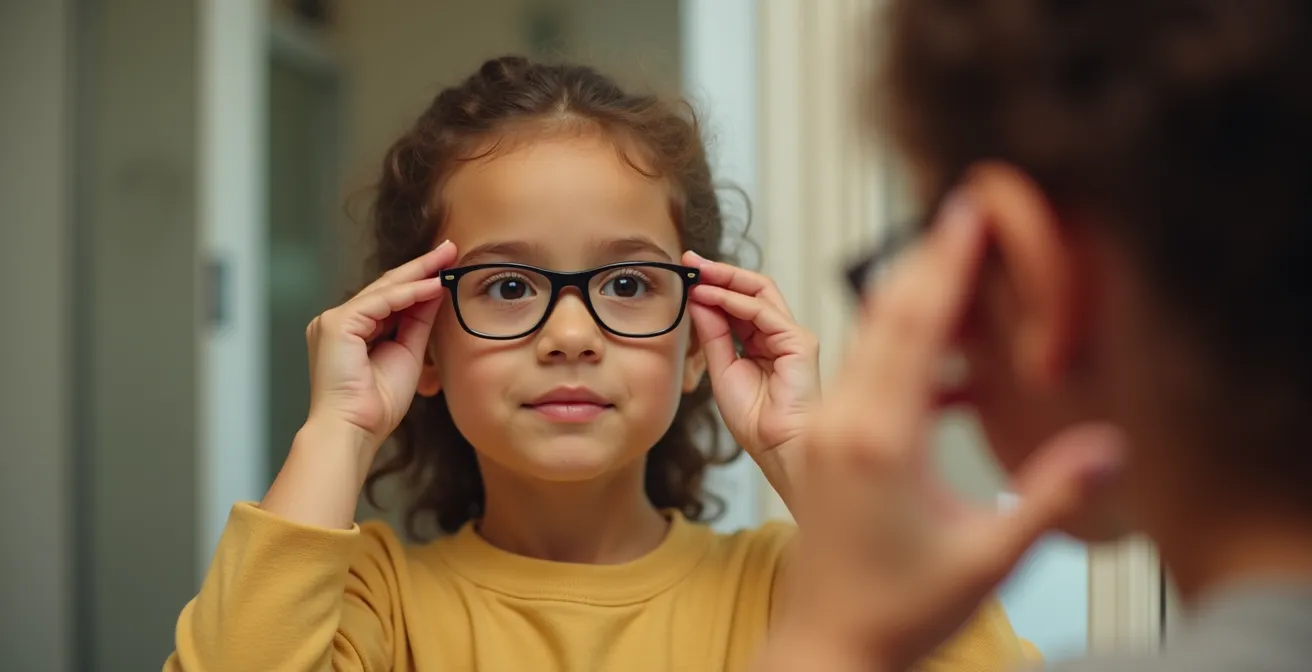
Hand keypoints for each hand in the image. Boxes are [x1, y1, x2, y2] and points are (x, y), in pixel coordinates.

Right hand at [304, 240, 456, 452]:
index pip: (390, 298)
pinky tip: (433, 284)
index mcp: (351, 331)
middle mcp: (338, 322)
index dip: (419, 280)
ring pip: (383, 290)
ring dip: (418, 273)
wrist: (354, 430)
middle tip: (450, 248)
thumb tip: (435, 292)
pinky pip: (379, 302)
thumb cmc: (376, 406)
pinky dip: (408, 293)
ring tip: (446, 258)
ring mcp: (333, 321)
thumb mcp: (407, 354)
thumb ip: (417, 323)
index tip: (446, 266)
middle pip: (386, 287)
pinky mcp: (336, 325)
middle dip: (420, 267)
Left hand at [683, 251, 819, 505]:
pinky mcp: (799, 342)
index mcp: (764, 345)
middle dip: (720, 272)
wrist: (778, 449)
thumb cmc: (756, 422)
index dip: (714, 286)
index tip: (687, 273)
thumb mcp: (722, 370)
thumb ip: (713, 335)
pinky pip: (762, 312)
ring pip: (760, 293)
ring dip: (725, 278)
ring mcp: (793, 337)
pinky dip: (734, 300)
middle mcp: (781, 336)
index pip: (740, 304)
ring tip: (697, 271)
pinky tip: (710, 295)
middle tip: (690, 260)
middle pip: (753, 290)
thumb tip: (698, 300)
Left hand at [773, 197, 1123, 670]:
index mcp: (878, 440)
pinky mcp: (818, 442)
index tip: (966, 210)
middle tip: (960, 210)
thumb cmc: (902, 611)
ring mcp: (822, 430)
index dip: (944, 263)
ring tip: (951, 259)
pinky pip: (857, 371)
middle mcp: (841, 423)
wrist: (831, 645)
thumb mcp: (988, 557)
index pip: (914, 326)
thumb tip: (1116, 445)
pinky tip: (936, 342)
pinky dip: (894, 342)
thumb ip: (1050, 497)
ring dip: (907, 294)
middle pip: (883, 316)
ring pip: (865, 339)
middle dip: (925, 259)